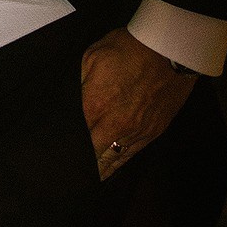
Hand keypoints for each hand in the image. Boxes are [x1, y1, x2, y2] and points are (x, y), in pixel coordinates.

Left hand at [81, 28, 194, 179]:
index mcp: (96, 107)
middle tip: (68, 172)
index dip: (66, 149)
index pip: (77, 140)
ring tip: (86, 177)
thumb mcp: (91, 58)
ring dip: (100, 169)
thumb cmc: (128, 49)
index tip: (56, 156)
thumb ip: (79, 86)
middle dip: (81, 165)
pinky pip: (133, 155)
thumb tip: (71, 107)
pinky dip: (120, 162)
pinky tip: (110, 167)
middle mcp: (116, 125)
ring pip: (115, 160)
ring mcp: (137, 131)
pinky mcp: (154, 132)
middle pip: (95, 157)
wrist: (170, 50)